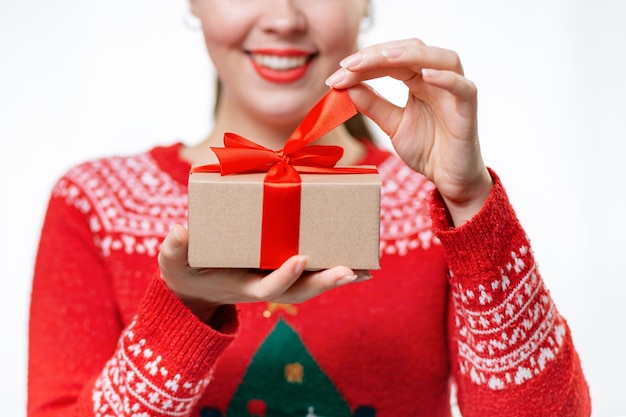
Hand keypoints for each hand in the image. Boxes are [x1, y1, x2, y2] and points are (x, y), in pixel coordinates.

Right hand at [158, 225, 367, 322]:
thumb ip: (175, 249)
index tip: (300, 258)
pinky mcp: (279, 270)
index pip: (267, 286)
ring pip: (309, 283)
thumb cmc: (184, 269)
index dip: (284, 276)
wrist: (194, 284)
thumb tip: (179, 232)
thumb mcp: (173, 260)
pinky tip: (356, 263)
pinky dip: (331, 268)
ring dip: (336, 277)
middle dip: (323, 282)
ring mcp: (273, 279)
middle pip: (299, 290)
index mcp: (240, 286)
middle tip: (349, 271)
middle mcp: (263, 286)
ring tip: (365, 268)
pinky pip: (309, 271)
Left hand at [326, 38, 492, 224]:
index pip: (391, 60)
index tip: (336, 75)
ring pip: (442, 58)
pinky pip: (463, 88)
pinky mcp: (468, 110)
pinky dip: (447, 79)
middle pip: (412, 50)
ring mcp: (455, 92)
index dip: (364, 63)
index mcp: (418, 80)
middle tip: (349, 65)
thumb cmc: (427, 149)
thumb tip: (346, 85)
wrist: (449, 180)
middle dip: (379, 54)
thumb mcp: (392, 125)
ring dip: (412, 55)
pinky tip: (426, 76)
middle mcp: (438, 79)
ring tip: (384, 57)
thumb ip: (373, 105)